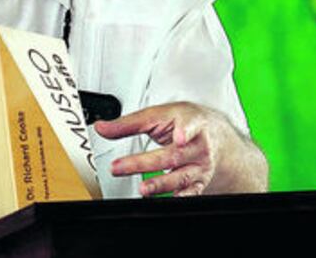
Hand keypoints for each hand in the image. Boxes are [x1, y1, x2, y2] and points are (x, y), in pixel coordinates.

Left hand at [94, 102, 267, 196]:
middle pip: (172, 155)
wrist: (213, 132)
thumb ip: (129, 123)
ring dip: (161, 184)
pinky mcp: (200, 180)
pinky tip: (169, 199)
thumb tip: (102, 128)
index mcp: (189, 121)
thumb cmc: (183, 121)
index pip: (188, 125)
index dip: (184, 131)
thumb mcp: (158, 115)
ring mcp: (200, 164)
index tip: (177, 137)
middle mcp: (198, 144)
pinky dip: (180, 197)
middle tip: (118, 167)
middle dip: (144, 163)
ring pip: (181, 176)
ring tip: (143, 189)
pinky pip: (192, 192)